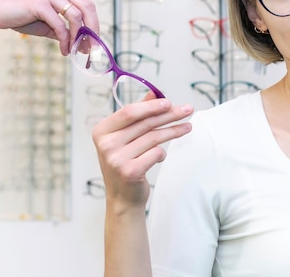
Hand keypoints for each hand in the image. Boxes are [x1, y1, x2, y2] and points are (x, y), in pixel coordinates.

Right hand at [0, 0, 98, 54]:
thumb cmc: (23, 18)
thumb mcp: (50, 25)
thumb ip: (67, 31)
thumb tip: (85, 45)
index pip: (88, 5)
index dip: (95, 24)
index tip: (95, 42)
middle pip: (87, 7)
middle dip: (92, 29)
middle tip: (91, 48)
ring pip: (76, 16)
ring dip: (78, 37)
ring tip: (75, 51)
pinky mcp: (39, 3)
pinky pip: (60, 25)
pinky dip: (64, 40)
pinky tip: (63, 50)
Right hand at [93, 93, 193, 209]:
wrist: (122, 197)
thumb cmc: (125, 162)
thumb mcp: (125, 137)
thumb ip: (137, 115)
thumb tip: (154, 93)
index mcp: (101, 131)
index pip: (129, 112)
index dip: (151, 106)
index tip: (169, 102)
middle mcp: (106, 144)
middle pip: (145, 123)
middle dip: (169, 114)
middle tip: (188, 109)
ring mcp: (116, 159)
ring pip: (154, 137)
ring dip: (174, 131)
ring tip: (188, 127)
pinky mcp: (130, 171)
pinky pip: (156, 153)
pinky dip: (162, 153)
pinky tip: (161, 156)